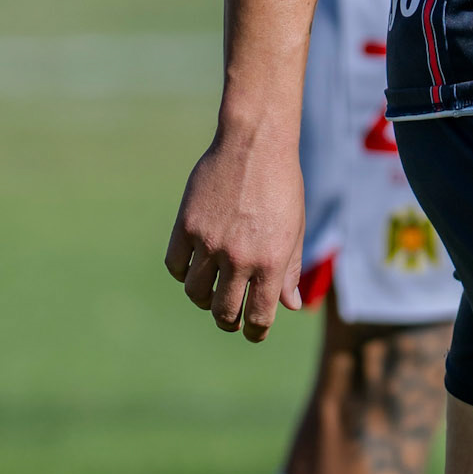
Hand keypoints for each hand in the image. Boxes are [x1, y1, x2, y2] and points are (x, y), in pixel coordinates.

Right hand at [165, 125, 305, 342]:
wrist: (256, 142)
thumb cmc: (282, 184)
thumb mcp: (295, 227)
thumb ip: (291, 269)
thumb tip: (289, 306)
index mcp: (271, 261)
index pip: (259, 316)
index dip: (255, 330)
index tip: (253, 331)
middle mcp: (239, 257)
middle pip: (223, 312)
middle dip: (228, 320)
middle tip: (231, 317)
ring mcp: (209, 243)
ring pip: (195, 293)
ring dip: (204, 298)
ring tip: (213, 291)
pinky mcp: (186, 227)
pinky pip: (176, 266)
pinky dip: (183, 272)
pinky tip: (194, 266)